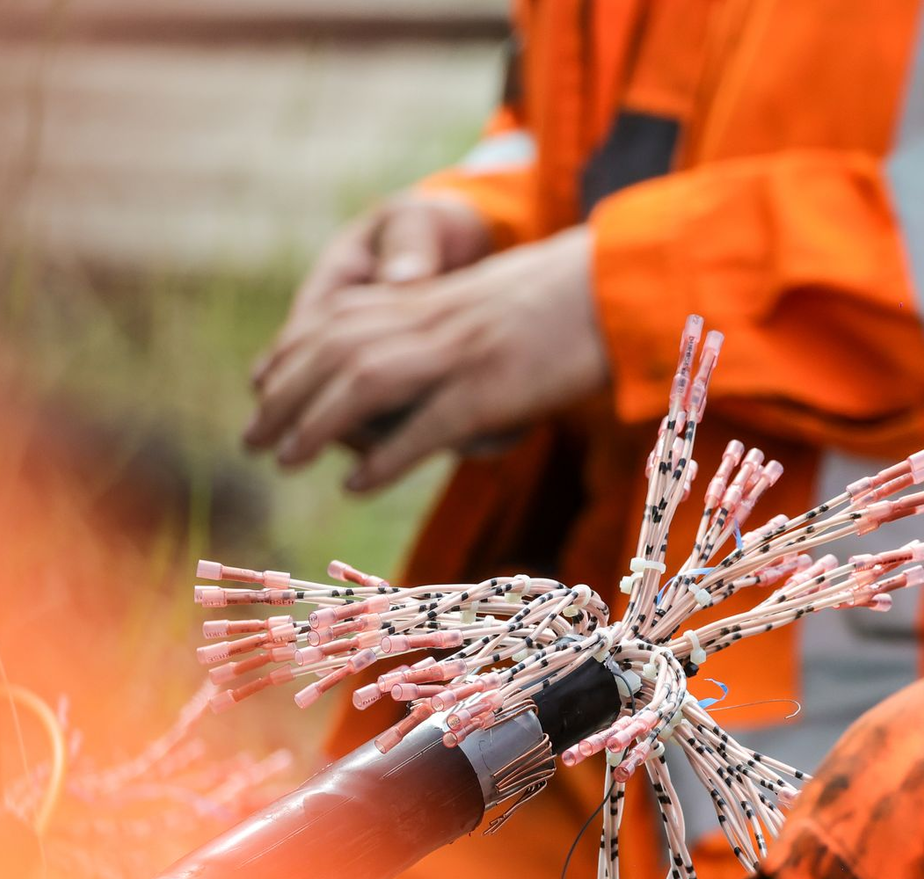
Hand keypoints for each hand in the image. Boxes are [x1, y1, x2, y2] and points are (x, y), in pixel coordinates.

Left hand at [246, 225, 607, 492]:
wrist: (615, 289)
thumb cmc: (560, 302)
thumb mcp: (487, 303)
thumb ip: (444, 325)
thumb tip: (414, 357)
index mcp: (429, 297)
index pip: (335, 318)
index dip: (289, 352)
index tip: (258, 382)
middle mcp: (430, 321)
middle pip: (333, 353)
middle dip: (283, 396)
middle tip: (250, 439)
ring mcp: (457, 355)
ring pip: (361, 386)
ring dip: (314, 424)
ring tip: (283, 461)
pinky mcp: (489, 391)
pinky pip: (423, 428)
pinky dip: (384, 459)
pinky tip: (355, 486)